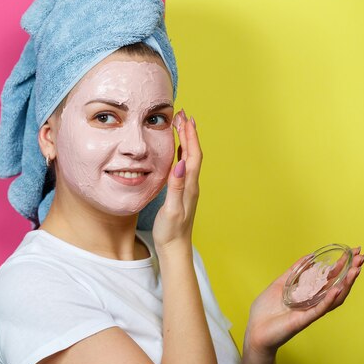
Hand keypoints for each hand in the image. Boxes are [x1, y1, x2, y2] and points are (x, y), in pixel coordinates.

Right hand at [152, 110, 201, 252]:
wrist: (175, 249)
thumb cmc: (171, 231)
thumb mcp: (172, 209)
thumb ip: (176, 187)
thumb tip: (180, 164)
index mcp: (189, 185)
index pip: (192, 155)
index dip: (190, 136)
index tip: (185, 118)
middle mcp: (191, 185)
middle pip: (192, 153)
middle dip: (188, 132)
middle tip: (182, 114)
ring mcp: (188, 189)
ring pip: (188, 159)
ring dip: (185, 141)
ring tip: (180, 126)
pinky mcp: (182, 193)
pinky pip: (183, 168)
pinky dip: (180, 154)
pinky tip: (177, 152)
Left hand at [243, 247, 363, 357]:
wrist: (254, 330)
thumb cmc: (266, 311)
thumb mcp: (280, 284)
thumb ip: (294, 272)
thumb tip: (308, 257)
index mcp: (309, 293)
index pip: (330, 277)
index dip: (342, 265)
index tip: (353, 252)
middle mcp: (313, 302)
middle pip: (337, 285)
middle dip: (350, 271)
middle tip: (361, 258)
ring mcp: (310, 311)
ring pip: (333, 298)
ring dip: (345, 284)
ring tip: (355, 271)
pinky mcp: (303, 319)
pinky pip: (319, 309)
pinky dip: (329, 299)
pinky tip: (337, 289)